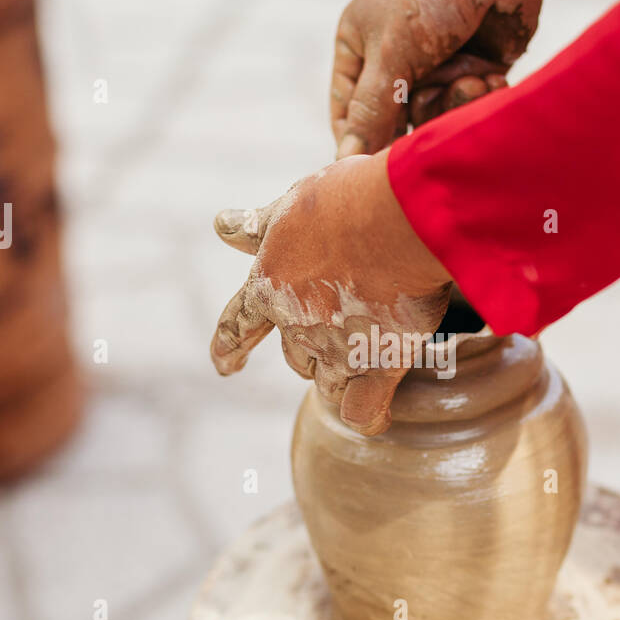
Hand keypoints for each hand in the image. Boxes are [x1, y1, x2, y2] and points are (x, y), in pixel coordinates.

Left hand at [210, 153, 452, 435]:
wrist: (397, 219)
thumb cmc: (345, 203)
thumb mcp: (291, 206)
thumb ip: (259, 227)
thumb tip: (221, 225)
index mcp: (269, 285)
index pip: (237, 323)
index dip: (228, 345)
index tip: (223, 365)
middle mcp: (296, 325)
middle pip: (294, 356)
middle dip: (309, 349)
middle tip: (337, 328)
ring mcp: (335, 350)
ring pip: (326, 383)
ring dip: (338, 375)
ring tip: (363, 359)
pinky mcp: (378, 365)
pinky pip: (362, 410)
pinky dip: (366, 416)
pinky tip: (376, 416)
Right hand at [331, 0, 548, 156]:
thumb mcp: (390, 56)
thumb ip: (370, 113)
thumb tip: (345, 161)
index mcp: (358, 45)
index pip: (348, 111)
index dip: (359, 141)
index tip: (372, 170)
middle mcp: (393, 58)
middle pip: (394, 121)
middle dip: (419, 115)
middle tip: (436, 109)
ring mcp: (433, 65)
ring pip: (432, 117)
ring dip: (453, 103)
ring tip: (470, 79)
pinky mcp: (470, 71)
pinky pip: (464, 105)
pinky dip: (478, 94)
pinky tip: (490, 75)